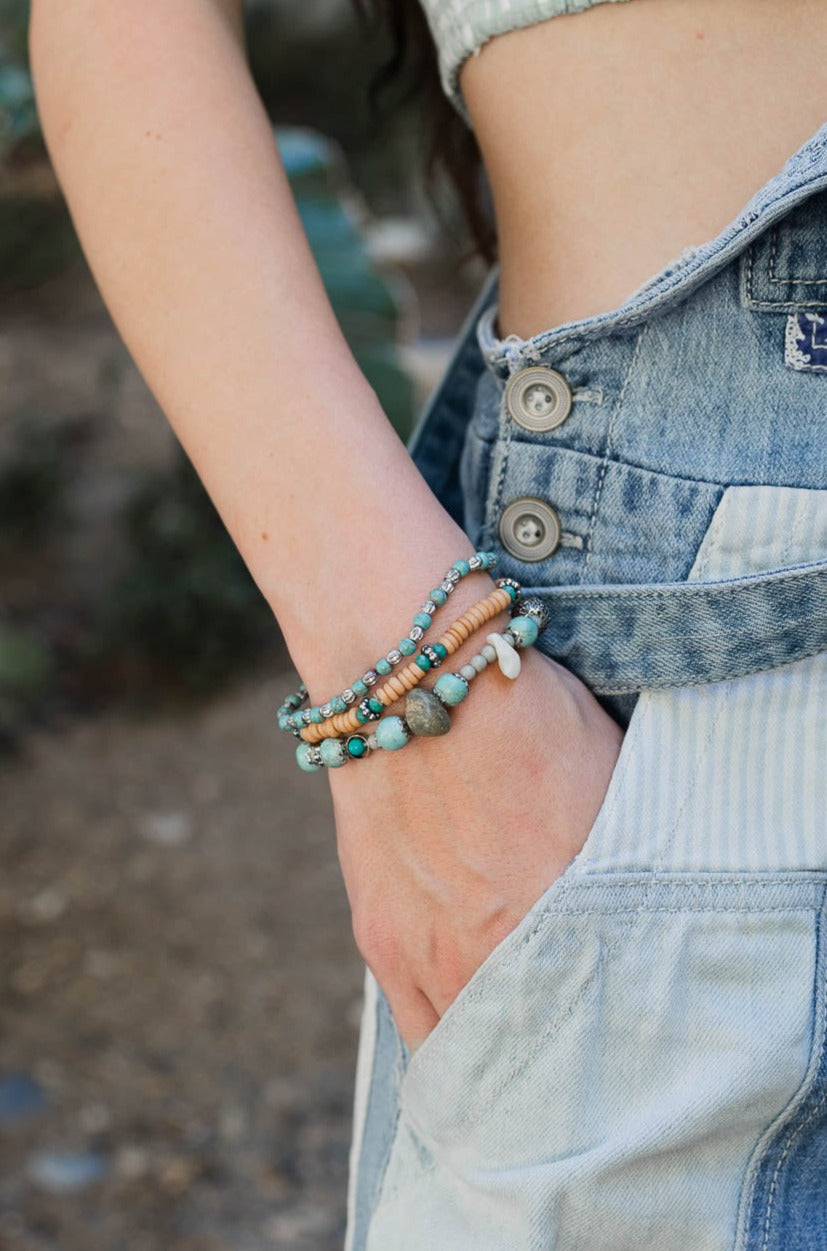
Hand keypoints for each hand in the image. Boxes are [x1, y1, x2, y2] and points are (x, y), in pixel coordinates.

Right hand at [328, 644, 623, 1050]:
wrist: (410, 679)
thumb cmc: (518, 713)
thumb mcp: (608, 779)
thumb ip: (628, 857)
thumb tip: (642, 894)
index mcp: (570, 913)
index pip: (612, 1007)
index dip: (622, 1014)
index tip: (629, 1009)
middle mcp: (499, 950)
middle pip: (544, 1039)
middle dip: (563, 1038)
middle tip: (575, 1024)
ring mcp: (433, 953)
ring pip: (478, 1048)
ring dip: (503, 1044)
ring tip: (520, 1028)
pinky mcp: (383, 941)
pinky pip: (419, 1025)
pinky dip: (449, 1038)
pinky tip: (468, 1026)